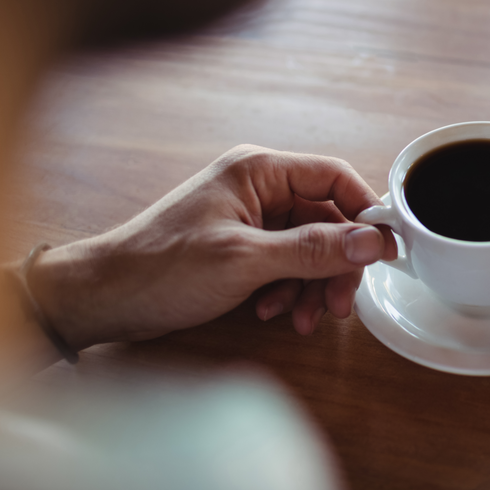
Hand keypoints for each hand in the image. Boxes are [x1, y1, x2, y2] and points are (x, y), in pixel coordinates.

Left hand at [28, 145, 395, 347]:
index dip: (365, 211)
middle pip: (327, 218)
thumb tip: (372, 241)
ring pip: (310, 246)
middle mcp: (259, 187)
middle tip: (338, 305)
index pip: (334, 176)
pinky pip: (286, 263)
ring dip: (312, 284)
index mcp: (259, 170)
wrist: (103, 298)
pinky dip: (288, 289)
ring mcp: (250, 217)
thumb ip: (313, 248)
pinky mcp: (242, 245)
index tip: (386, 250)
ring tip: (301, 319)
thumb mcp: (246, 261)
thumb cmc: (161, 268)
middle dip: (336, 263)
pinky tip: (271, 312)